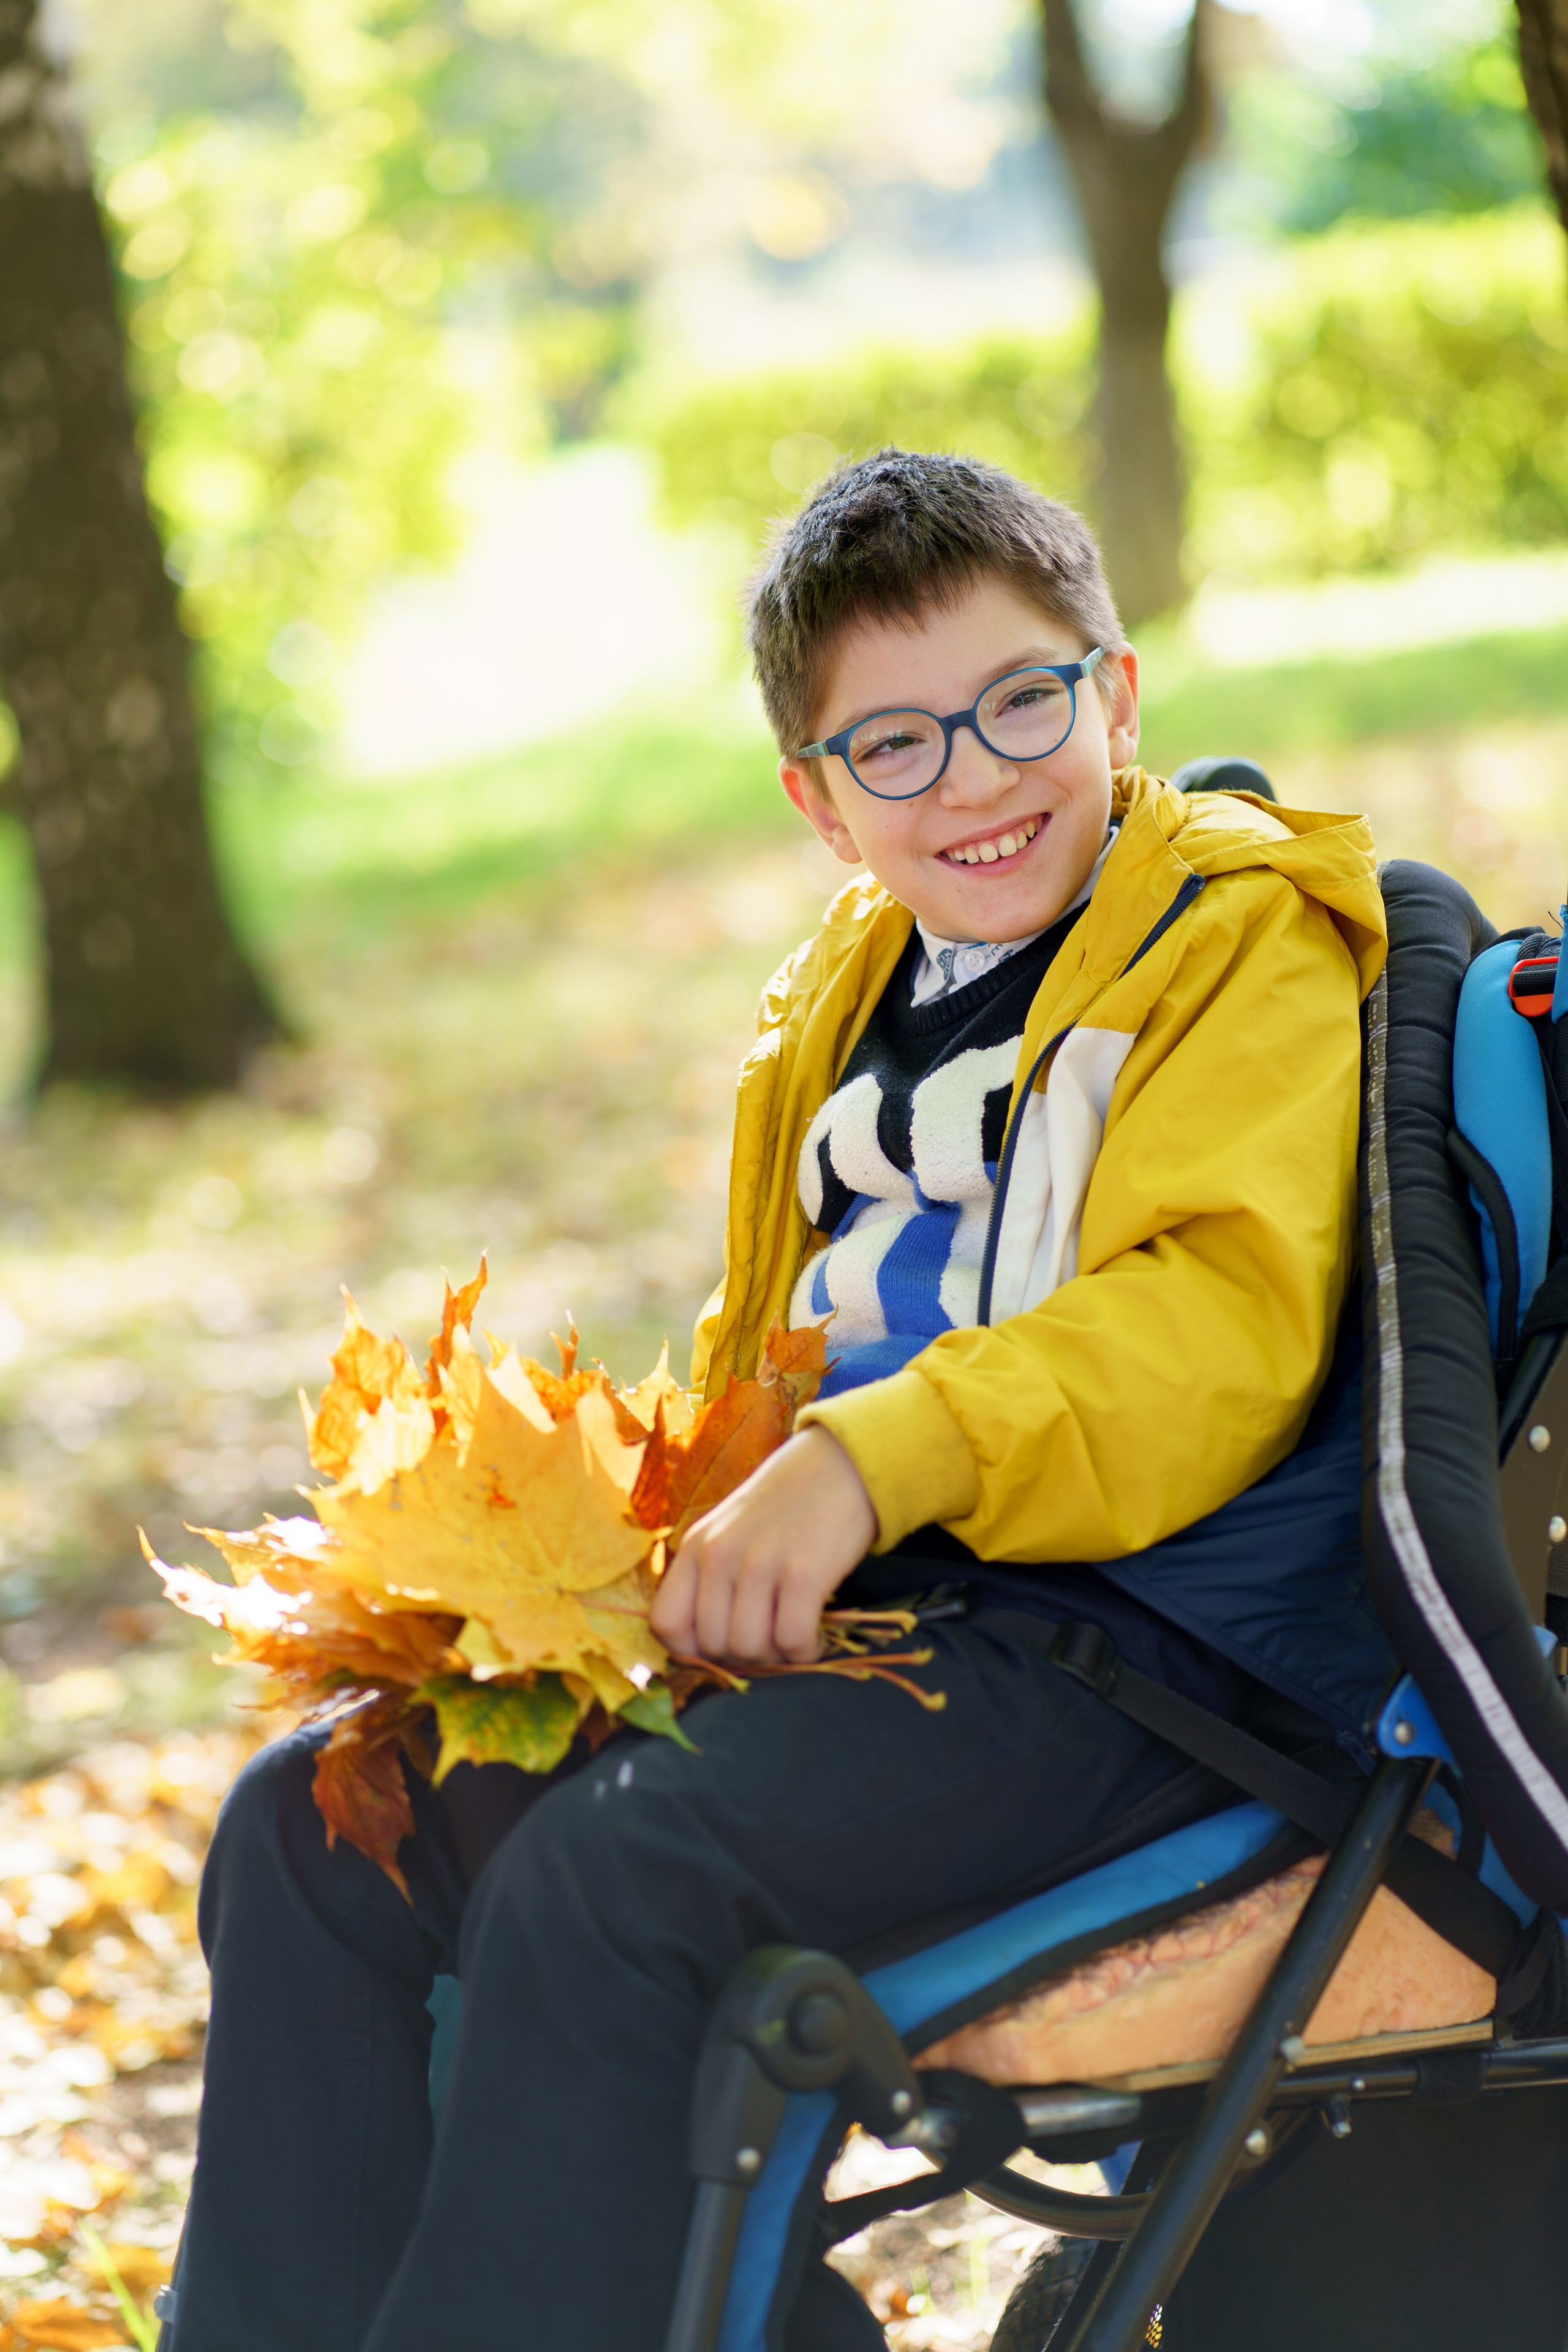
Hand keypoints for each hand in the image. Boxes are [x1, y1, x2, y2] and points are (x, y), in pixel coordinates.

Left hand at [649, 1426, 877, 1666]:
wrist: (839, 1464)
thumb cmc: (784, 1508)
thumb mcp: (728, 1532)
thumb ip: (707, 1579)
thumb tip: (703, 1648)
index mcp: (695, 1546)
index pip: (666, 1624)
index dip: (692, 1649)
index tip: (723, 1645)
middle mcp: (719, 1554)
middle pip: (713, 1645)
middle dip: (743, 1654)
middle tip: (770, 1634)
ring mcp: (760, 1563)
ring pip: (750, 1649)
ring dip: (776, 1655)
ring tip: (793, 1631)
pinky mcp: (803, 1574)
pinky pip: (793, 1642)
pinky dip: (805, 1652)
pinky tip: (815, 1635)